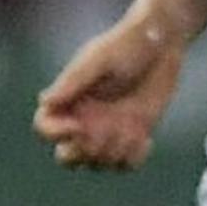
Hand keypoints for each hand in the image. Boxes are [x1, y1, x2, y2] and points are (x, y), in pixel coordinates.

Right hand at [34, 15, 186, 170]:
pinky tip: (145, 138)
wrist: (162, 42)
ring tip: (131, 129)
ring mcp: (108, 130)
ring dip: (113, 153)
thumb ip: (73, 80)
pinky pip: (125, 164)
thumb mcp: (99, 58)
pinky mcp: (133, 135)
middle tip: (104, 133)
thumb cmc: (126, 44)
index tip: (79, 125)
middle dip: (82, 152)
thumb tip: (44, 101)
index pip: (45, 126)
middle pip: (66, 156)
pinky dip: (133, 158)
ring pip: (97, 163)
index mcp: (69, 99)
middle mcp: (84, 118)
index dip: (56, 133)